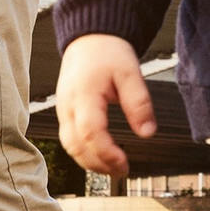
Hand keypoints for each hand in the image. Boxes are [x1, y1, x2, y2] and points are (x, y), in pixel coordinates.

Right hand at [56, 34, 156, 178]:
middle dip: (98, 164)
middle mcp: (68, 105)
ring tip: (113, 168)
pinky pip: (69, 139)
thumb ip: (139, 103)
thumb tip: (147, 133)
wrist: (89, 39)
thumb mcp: (130, 73)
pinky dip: (83, 152)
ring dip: (89, 162)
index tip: (125, 163)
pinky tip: (100, 156)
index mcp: (84, 94)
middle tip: (122, 171)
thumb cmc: (107, 53)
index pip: (90, 133)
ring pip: (69, 146)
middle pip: (76, 146)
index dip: (106, 153)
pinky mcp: (64, 112)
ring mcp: (62, 109)